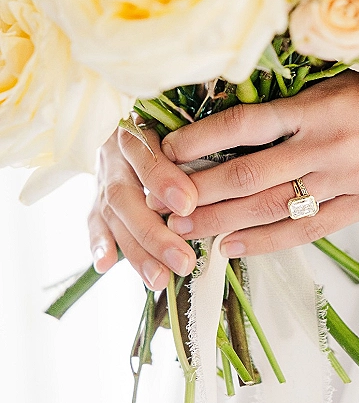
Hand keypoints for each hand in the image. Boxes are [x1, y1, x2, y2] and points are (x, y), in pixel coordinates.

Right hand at [88, 125, 197, 289]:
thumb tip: (220, 182)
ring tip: (160, 278)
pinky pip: (93, 221)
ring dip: (136, 250)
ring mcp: (103, 178)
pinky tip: (105, 265)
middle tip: (183, 261)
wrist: (140, 124)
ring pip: (113, 215)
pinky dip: (99, 243)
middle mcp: (115, 154)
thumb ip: (196, 148)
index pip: (146, 154)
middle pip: (126, 195)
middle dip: (154, 233)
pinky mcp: (97, 198)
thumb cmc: (177, 130)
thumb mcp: (184, 126)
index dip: (163, 179)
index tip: (188, 204)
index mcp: (139, 129)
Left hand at [160, 69, 358, 256]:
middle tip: (158, 202)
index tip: (166, 148)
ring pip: (270, 207)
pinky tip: (233, 247)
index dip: (200, 138)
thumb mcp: (353, 74)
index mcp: (320, 105)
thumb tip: (252, 105)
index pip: (244, 123)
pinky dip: (267, 241)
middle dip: (196, 190)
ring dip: (220, 220)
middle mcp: (326, 145)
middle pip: (246, 174)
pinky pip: (308, 228)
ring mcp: (346, 180)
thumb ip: (305, 94)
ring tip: (181, 231)